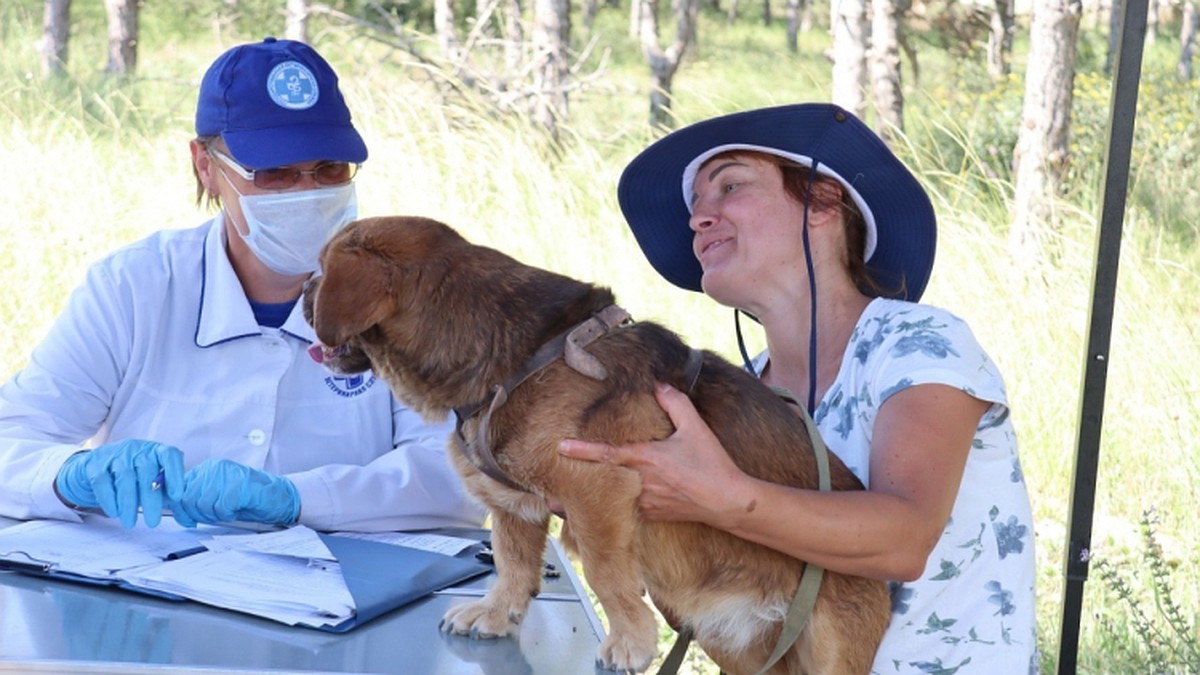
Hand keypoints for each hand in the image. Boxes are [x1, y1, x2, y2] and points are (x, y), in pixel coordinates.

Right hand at [54, 439, 185, 528]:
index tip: (177, 496)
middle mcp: (137, 449)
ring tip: (131, 523)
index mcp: (155, 451)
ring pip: (125, 478)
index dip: (175, 474)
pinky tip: (115, 512)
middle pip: (147, 472)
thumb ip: (168, 494)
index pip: (170, 455)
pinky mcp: (95, 464)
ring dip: (129, 503)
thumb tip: (189, 518)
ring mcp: (115, 454)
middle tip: (153, 522)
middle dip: (150, 499)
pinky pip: (103, 481)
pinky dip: (109, 499)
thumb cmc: (132, 477)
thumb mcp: (152, 480)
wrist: (95, 468)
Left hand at [170, 459, 299, 526]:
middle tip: (216, 516)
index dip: (180, 509)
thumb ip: (196, 499)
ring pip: (202, 503)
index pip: (179, 490)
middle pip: (188, 498)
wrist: (279, 497)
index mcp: (207, 469)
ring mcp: (227, 474)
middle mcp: (215, 468)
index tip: (188, 520)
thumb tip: (176, 509)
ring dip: (215, 515)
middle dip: (199, 514)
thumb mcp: (216, 497)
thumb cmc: (248, 499)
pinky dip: (228, 514)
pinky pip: (221, 506)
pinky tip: (237, 510)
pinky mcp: (240, 484)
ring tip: (229, 512)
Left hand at [558, 383, 748, 524]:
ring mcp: (645, 502)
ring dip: (593, 505)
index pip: (606, 453)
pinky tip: (606, 515)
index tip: (560, 448)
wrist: (728, 502)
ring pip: (613, 502)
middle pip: (602, 485)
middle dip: (575, 492)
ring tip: (565, 508)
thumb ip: (675, 403)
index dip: (582, 450)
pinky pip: (629, 512)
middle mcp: (640, 482)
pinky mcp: (654, 515)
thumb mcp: (695, 428)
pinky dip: (616, 513)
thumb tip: (659, 385)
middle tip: (549, 496)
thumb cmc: (712, 464)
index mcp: (646, 458)